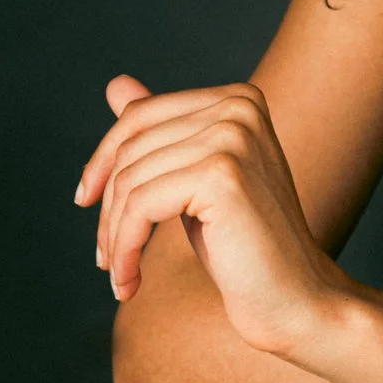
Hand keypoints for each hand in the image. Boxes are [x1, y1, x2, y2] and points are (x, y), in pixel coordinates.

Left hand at [74, 74, 350, 354]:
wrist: (296, 300)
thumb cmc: (245, 247)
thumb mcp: (195, 182)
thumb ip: (163, 133)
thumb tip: (114, 82)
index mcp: (239, 98)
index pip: (140, 116)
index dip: (102, 161)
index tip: (86, 201)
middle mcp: (239, 107)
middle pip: (131, 147)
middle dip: (107, 206)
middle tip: (106, 257)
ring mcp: (233, 137)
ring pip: (130, 180)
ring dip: (114, 235)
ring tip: (119, 273)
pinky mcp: (222, 175)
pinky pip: (140, 206)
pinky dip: (125, 248)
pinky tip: (129, 283)